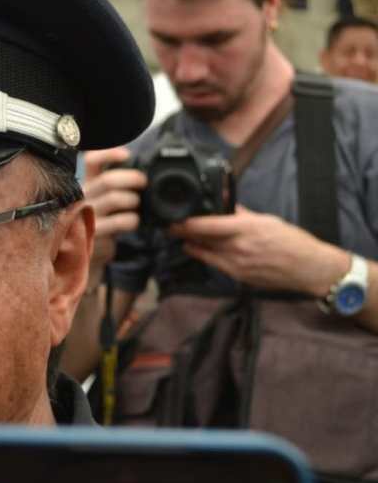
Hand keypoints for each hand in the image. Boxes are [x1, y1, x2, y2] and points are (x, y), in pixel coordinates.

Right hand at [82, 147, 146, 275]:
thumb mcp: (99, 202)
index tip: (127, 155)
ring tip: (136, 206)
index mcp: (83, 185)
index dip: (108, 154)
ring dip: (133, 200)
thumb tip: (139, 174)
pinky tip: (133, 222)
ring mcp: (85, 215)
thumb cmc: (97, 224)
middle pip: (108, 180)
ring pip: (115, 198)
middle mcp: (81, 197)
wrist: (81, 256)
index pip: (90, 161)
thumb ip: (110, 187)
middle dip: (132, 178)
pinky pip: (120, 221)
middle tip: (143, 182)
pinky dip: (132, 220)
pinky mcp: (94, 233)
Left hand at [170, 205, 349, 295]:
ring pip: (204, 254)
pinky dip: (206, 257)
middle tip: (172, 227)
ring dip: (192, 245)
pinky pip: (215, 265)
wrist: (309, 268)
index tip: (175, 219)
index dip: (186, 223)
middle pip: (200, 240)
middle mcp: (237, 248)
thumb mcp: (266, 220)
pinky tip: (201, 251)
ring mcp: (237, 265)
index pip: (206, 226)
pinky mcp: (238, 277)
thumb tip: (224, 205)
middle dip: (183, 233)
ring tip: (183, 237)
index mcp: (245, 229)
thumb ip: (241, 214)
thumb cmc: (292, 242)